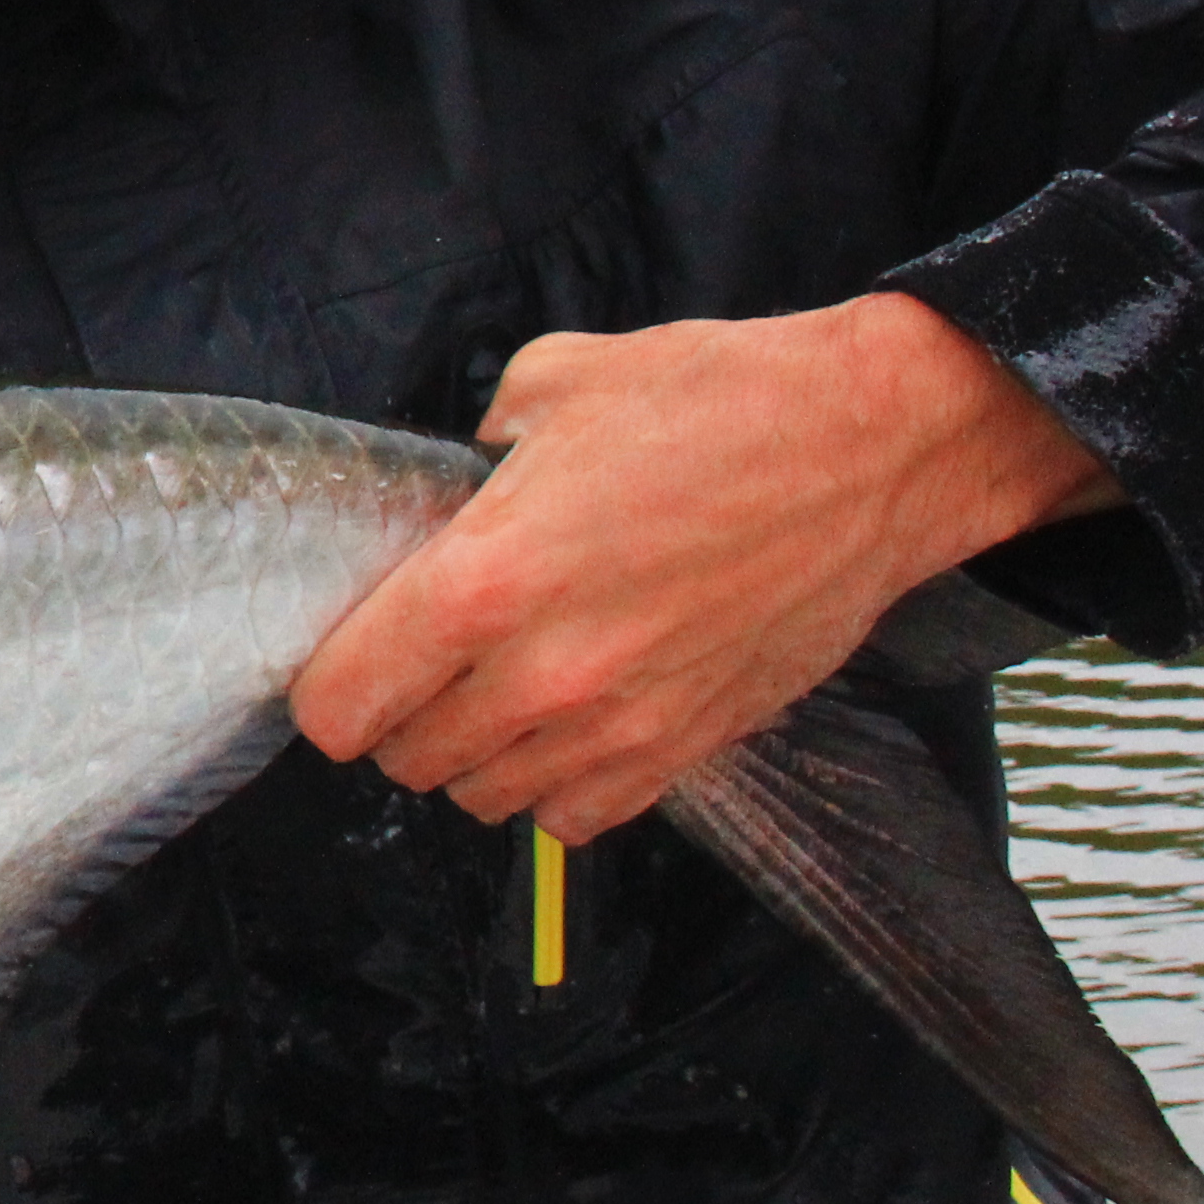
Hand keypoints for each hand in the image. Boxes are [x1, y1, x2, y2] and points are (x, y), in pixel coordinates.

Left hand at [290, 297, 1116, 845]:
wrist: (873, 449)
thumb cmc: (716, 398)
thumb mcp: (553, 384)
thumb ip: (473, 455)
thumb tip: (450, 502)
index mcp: (486, 580)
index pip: (343, 703)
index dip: (330, 684)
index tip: (350, 655)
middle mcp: (543, 674)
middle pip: (407, 761)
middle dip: (401, 715)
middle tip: (430, 661)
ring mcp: (620, 726)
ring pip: (486, 798)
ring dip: (477, 754)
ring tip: (502, 689)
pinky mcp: (688, 751)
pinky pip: (576, 819)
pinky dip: (555, 787)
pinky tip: (571, 724)